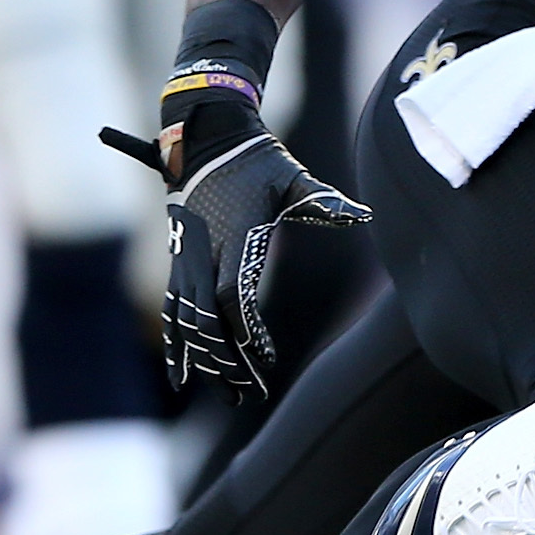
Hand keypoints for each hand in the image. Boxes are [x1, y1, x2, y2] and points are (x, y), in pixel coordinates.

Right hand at [102, 102, 370, 400]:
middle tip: (250, 395)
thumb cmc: (258, 160)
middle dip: (226, 363)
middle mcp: (203, 253)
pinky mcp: (178, 263)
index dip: (248, 331)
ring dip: (204, 363)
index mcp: (233, 237)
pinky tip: (181, 377)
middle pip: (207, 321)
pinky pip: (172, 312)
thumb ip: (323, 200)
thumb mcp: (293, 177)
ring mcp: (185, 260)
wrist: (210, 139)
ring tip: (228, 395)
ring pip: (186, 323)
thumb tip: (362, 214)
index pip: (233, 294)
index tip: (267, 357)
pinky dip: (175, 346)